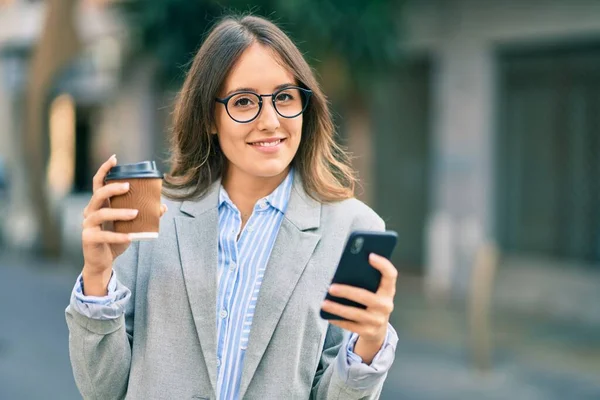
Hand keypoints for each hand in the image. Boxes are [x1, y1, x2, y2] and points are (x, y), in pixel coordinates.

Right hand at [81, 155, 166, 292]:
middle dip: (113, 188)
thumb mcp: (130, 226)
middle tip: (128, 186)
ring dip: (120, 212)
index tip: (114, 158)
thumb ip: (144, 216)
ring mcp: (87, 225)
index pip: (98, 183)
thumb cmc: (115, 240)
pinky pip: (104, 235)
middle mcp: (90, 212)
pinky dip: (119, 236)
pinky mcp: (89, 239)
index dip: (105, 170)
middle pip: (98, 194)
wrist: (103, 262)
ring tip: (136, 213)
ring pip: (101, 214)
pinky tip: (131, 237)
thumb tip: (162, 206)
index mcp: (99, 205)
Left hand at [320, 253, 396, 362]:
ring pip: (355, 313)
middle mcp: (386, 305)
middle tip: (331, 287)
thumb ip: (365, 280)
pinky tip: (327, 314)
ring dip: (337, 308)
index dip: (383, 264)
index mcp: (388, 290)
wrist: (378, 329)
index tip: (370, 255)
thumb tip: (343, 270)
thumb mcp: (373, 291)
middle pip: (366, 297)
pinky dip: (337, 319)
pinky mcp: (369, 332)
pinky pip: (350, 325)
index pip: (391, 275)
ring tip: (324, 303)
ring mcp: (378, 320)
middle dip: (347, 291)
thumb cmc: (371, 301)